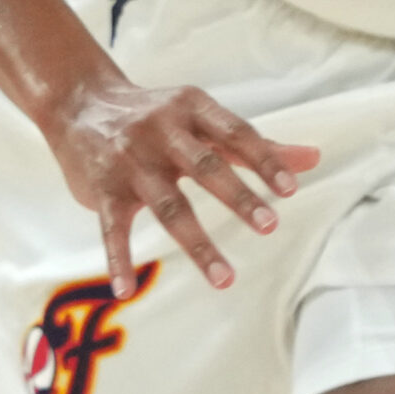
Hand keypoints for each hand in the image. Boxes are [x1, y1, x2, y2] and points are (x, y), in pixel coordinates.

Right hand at [44, 74, 321, 296]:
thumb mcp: (203, 119)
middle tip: (270, 226)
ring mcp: (130, 162)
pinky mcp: (102, 190)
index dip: (264, 161)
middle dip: (238, 197)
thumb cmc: (158, 116)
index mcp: (192, 109)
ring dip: (197, 244)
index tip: (290, 190)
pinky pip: (111, 229)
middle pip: (206, 166)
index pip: (236, 134)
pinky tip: (126, 291)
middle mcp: (161, 132)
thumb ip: (255, 145)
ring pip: (168, 205)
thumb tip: (314, 158)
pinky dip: (118, 260)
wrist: (80, 102)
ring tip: (225, 279)